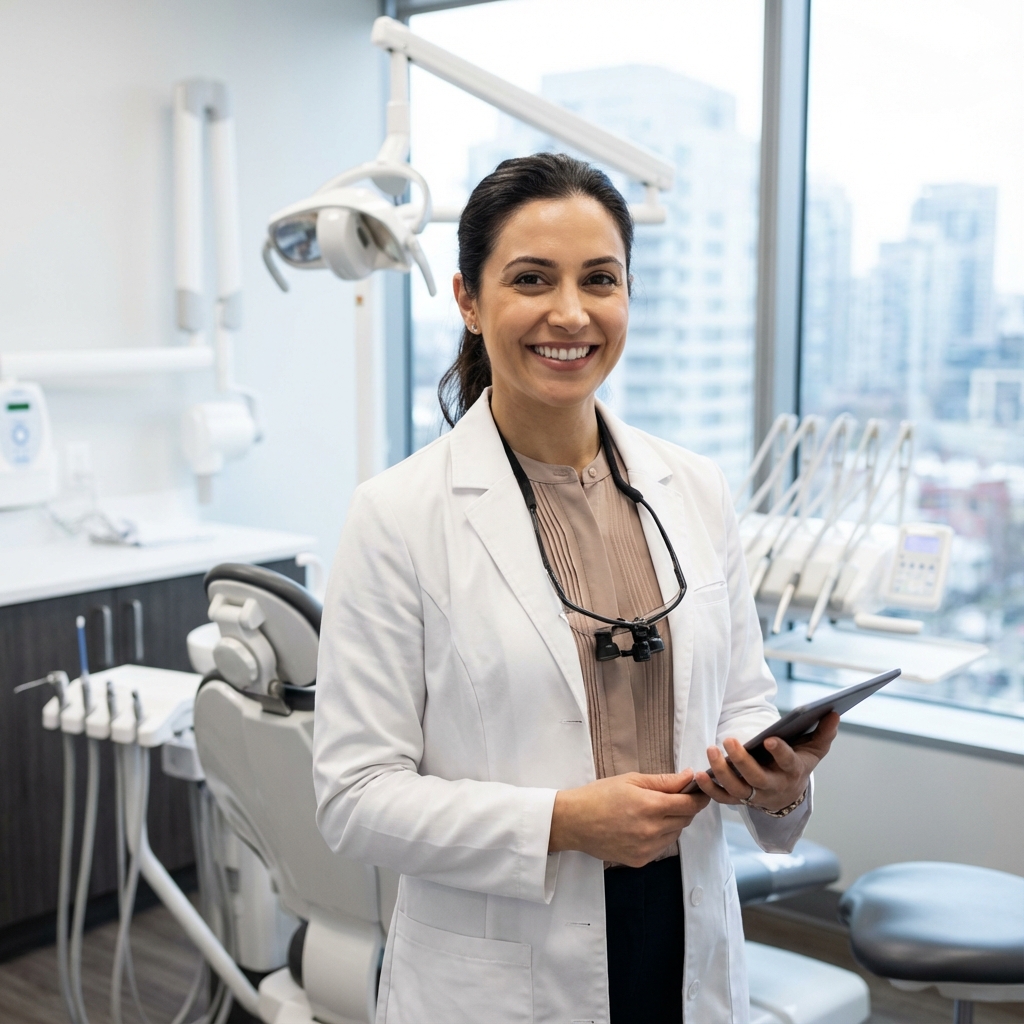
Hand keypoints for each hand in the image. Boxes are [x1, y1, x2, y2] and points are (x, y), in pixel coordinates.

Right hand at [549, 771, 710, 866]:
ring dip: (673, 822)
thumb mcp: (631, 780)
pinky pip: (661, 847)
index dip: (699, 797)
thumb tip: (688, 777)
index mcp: (651, 806)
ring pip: (675, 834)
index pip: (690, 804)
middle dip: (685, 807)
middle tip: (674, 797)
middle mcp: (652, 830)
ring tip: (654, 811)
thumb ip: (663, 781)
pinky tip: (643, 826)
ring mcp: (647, 848)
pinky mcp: (640, 860)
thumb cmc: (600, 795)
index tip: (701, 791)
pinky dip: (660, 836)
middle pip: (685, 819)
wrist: (574, 821)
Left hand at [693, 712, 838, 812]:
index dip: (779, 752)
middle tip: (728, 741)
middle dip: (742, 761)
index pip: (787, 762)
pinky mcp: (740, 800)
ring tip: (710, 750)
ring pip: (737, 789)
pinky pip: (723, 799)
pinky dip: (710, 790)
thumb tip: (834, 712)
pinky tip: (699, 775)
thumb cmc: (798, 764)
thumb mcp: (814, 750)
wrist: (788, 794)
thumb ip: (824, 732)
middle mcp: (773, 786)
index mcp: (792, 772)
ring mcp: (755, 795)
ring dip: (721, 772)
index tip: (769, 738)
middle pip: (757, 778)